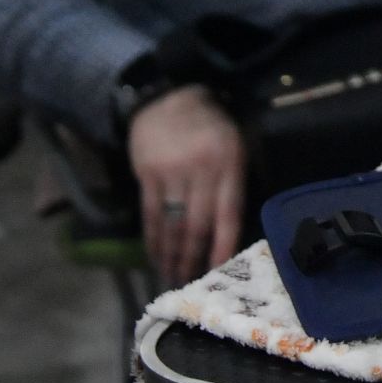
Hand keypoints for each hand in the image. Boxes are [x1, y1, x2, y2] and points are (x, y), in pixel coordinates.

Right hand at [127, 85, 245, 285]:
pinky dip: (153, 239)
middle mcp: (202, 170)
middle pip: (198, 225)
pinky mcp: (147, 175)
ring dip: (172, 255)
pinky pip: (150, 215)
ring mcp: (172, 173)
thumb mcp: (234, 145)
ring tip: (172, 277)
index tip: (219, 272)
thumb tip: (231, 230)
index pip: (229, 213)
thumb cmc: (209, 127)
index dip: (224, 246)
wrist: (167, 98)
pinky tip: (154, 255)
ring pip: (173, 224)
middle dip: (194, 259)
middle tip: (190, 284)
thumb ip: (233, 182)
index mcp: (230, 164)